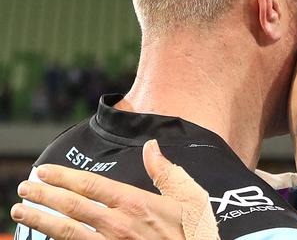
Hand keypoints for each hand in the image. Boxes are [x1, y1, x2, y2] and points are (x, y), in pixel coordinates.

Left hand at [11, 140, 218, 239]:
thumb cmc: (196, 233)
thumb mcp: (191, 197)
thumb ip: (167, 171)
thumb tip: (151, 146)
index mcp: (136, 203)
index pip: (90, 185)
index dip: (63, 177)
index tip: (44, 171)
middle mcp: (118, 225)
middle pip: (71, 206)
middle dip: (43, 195)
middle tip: (24, 187)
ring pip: (66, 232)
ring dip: (40, 220)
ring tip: (20, 212)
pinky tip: (45, 238)